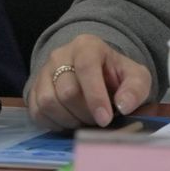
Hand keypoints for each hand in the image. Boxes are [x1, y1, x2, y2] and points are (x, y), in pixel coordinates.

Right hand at [27, 34, 151, 129]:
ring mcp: (43, 72)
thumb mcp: (136, 77)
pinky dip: (55, 124)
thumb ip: (135, 88)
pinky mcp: (33, 90)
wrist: (96, 74)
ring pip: (48, 103)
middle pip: (67, 91)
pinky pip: (37, 112)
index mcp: (87, 46)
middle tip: (99, 121)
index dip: (95, 96)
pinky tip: (70, 122)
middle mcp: (60, 55)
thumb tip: (123, 105)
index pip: (86, 68)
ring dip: (69, 120)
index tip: (105, 119)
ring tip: (85, 120)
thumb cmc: (115, 76)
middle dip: (85, 114)